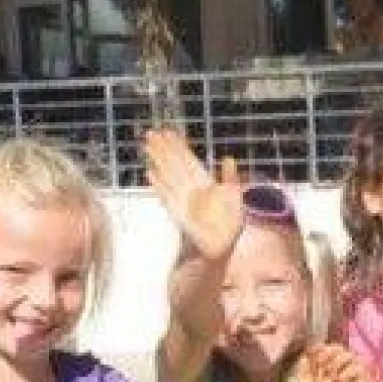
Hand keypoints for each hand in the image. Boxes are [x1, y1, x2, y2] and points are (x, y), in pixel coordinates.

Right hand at [144, 128, 242, 263]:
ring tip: (148, 146)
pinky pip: (168, 198)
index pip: (189, 161)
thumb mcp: (235, 199)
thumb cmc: (229, 224)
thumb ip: (230, 179)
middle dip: (164, 150)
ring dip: (159, 162)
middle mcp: (192, 190)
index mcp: (205, 184)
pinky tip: (150, 174)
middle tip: (151, 133)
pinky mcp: (180, 215)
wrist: (222, 249)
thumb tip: (228, 158)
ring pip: (170, 177)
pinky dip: (160, 186)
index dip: (179, 147)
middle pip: (176, 166)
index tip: (168, 133)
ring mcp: (184, 201)